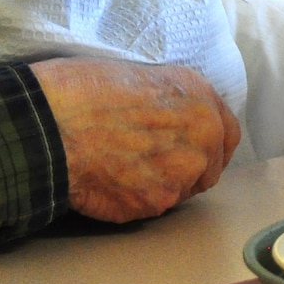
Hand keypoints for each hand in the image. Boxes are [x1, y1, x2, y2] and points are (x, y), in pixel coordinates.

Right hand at [29, 58, 240, 222]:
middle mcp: (204, 135)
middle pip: (208, 168)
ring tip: (124, 169)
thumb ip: (171, 103)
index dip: (211, 144)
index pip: (228, 133)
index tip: (198, 150)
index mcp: (201, 98)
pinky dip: (136, 200)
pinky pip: (153, 207)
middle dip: (187, 170)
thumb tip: (171, 119)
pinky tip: (111, 182)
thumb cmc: (85, 90)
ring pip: (182, 191)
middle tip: (151, 163)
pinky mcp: (158, 203)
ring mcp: (183, 173)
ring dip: (162, 185)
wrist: (55, 122)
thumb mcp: (142, 76)